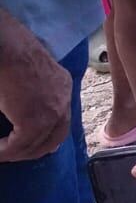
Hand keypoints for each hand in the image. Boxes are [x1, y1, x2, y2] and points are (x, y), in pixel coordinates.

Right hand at [0, 27, 71, 162]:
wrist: (7, 48)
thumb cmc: (12, 53)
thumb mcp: (29, 72)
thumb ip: (32, 91)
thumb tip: (20, 110)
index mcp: (62, 86)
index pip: (61, 119)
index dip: (48, 135)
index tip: (35, 144)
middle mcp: (63, 100)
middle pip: (55, 136)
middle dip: (36, 149)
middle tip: (16, 154)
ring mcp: (52, 112)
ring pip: (37, 144)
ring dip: (17, 152)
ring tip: (2, 153)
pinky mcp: (34, 121)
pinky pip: (19, 145)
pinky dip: (6, 151)